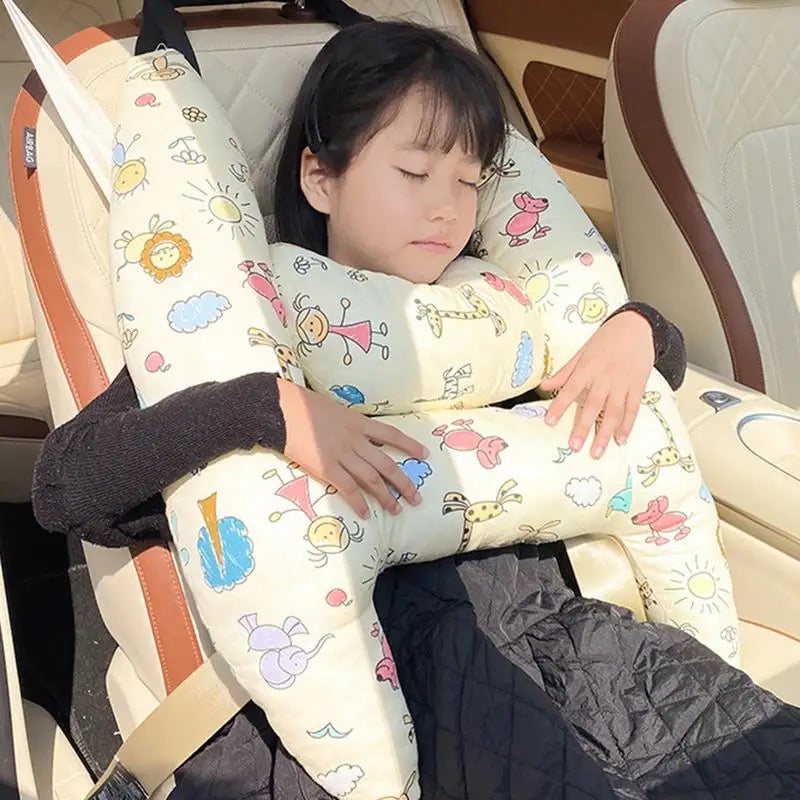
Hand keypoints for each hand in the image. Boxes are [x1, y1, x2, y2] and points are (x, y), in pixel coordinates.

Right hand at [278, 379, 427, 518]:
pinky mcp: (325, 467)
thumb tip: (360, 435)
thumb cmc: (303, 405)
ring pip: (371, 479)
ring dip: (386, 496)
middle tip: (416, 498)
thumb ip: (349, 424)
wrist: (280, 409)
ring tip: (397, 509)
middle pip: (386, 464)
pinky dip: (358, 502)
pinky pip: (347, 488)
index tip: (425, 455)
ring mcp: (341, 454)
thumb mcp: (334, 409)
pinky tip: (366, 513)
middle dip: (404, 482)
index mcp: (358, 422)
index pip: (391, 434)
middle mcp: (354, 439)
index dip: (409, 445)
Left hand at [539, 311, 654, 458]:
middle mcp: (605, 377)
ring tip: (597, 452)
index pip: (570, 389)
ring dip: (605, 433)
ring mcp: (623, 383)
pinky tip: (621, 440)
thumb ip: (564, 372)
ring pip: (614, 411)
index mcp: (588, 367)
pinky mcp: (638, 386)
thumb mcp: (582, 352)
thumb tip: (543, 387)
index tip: (549, 422)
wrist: (637, 326)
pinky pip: (633, 409)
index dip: (559, 406)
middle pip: (593, 405)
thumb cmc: (606, 339)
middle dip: (583, 427)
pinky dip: (627, 425)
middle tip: (574, 447)